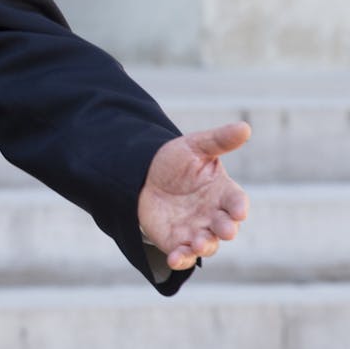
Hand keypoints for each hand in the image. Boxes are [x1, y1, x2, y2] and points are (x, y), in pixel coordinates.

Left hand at [137, 121, 250, 270]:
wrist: (142, 174)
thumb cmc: (175, 161)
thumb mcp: (195, 146)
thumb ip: (219, 140)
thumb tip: (244, 126)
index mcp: (223, 192)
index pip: (236, 202)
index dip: (238, 207)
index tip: (239, 210)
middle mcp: (213, 214)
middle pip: (226, 227)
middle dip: (226, 229)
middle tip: (225, 229)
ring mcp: (196, 229)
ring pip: (207, 244)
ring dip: (205, 246)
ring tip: (199, 244)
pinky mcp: (176, 241)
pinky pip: (183, 254)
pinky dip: (181, 259)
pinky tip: (175, 258)